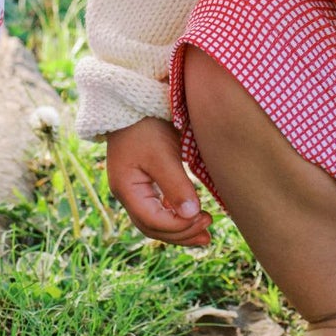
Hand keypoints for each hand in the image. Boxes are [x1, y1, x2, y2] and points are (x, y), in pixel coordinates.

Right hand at [105, 117, 212, 247]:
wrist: (133, 102)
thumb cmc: (146, 125)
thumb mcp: (163, 154)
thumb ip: (176, 186)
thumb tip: (191, 215)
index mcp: (127, 189)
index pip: (153, 221)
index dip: (179, 226)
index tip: (203, 218)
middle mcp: (127, 195)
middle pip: (153, 227)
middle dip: (181, 234)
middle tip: (209, 232)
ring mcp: (133, 190)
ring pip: (155, 222)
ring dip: (179, 230)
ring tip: (204, 233)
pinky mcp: (142, 183)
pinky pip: (157, 209)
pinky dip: (174, 217)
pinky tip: (190, 217)